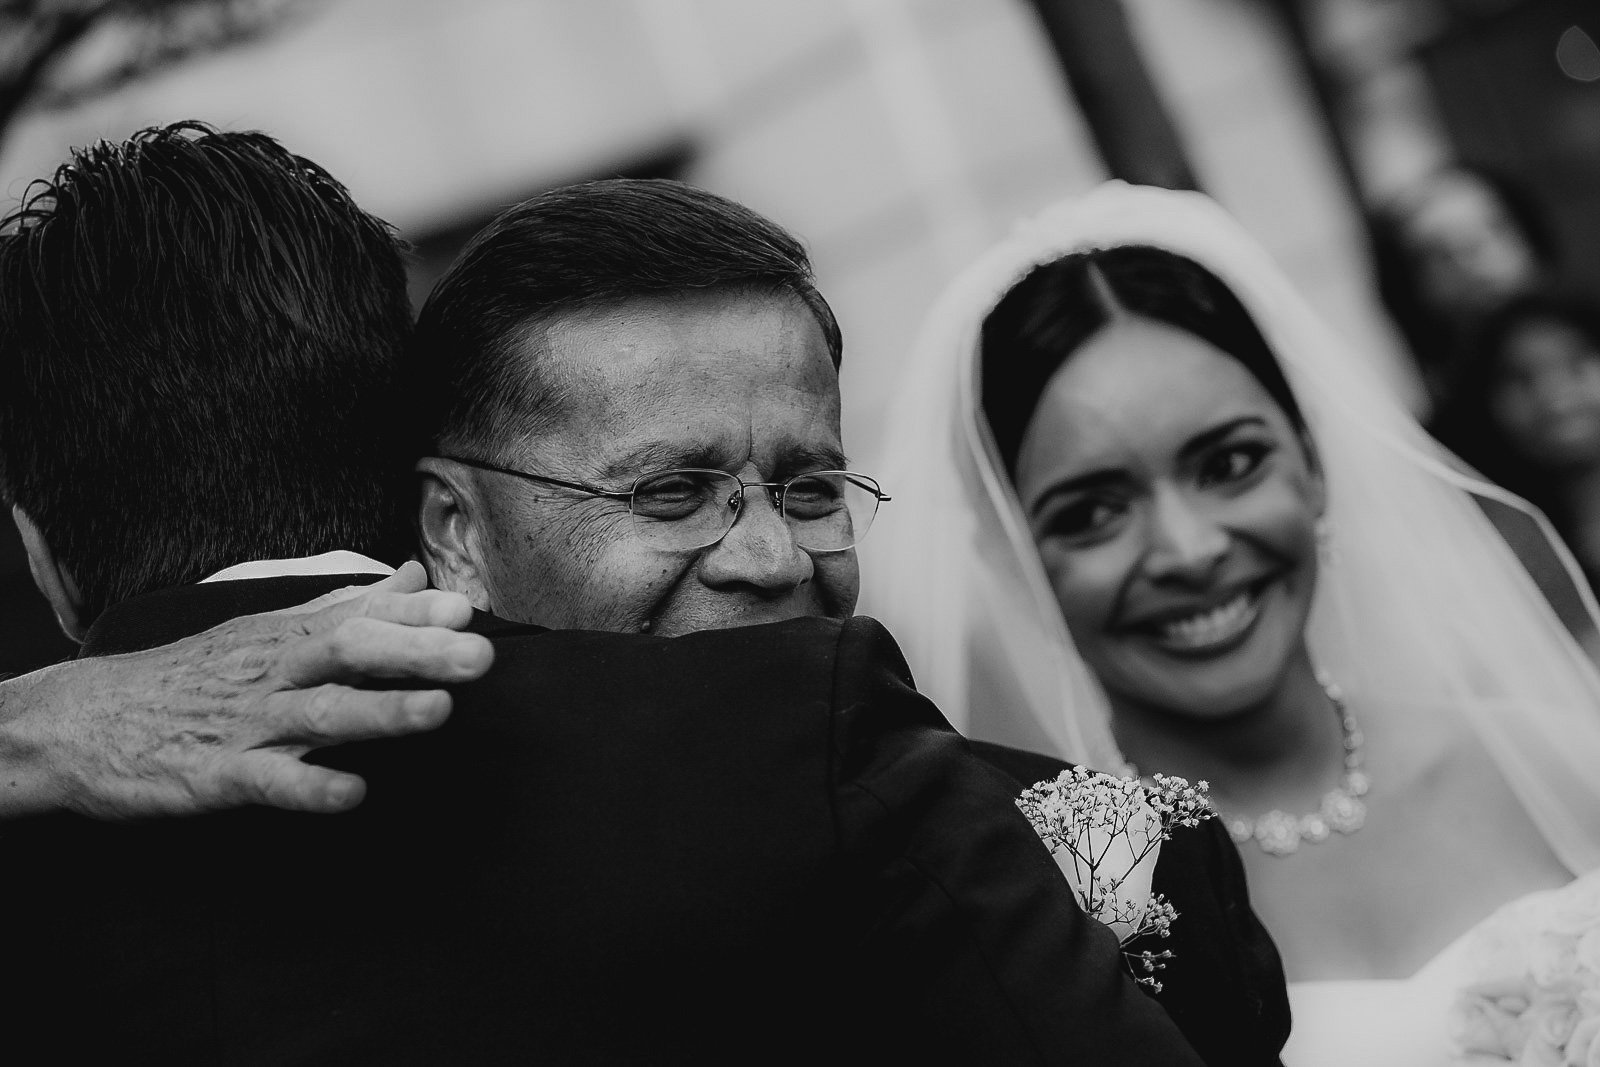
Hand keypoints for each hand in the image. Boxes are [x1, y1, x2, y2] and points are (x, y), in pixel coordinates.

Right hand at [0, 561, 493, 819]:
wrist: (80, 720)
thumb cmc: (191, 677)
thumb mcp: (266, 632)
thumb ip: (345, 607)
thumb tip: (412, 574)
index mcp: (288, 638)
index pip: (362, 615)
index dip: (416, 613)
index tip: (467, 608)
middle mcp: (275, 672)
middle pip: (350, 651)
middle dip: (417, 652)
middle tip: (478, 654)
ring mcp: (248, 722)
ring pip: (322, 712)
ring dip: (383, 712)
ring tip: (439, 712)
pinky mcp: (217, 774)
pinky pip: (270, 781)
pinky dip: (311, 787)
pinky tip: (353, 792)